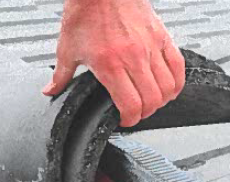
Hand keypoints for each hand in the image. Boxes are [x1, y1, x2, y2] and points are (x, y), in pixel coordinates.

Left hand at [41, 0, 185, 127]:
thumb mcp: (67, 48)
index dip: (131, 120)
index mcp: (110, 65)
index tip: (125, 121)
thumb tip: (50, 91)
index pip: (131, 105)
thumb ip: (61, 75)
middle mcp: (133, 58)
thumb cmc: (85, 13)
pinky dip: (177, 82)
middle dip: (145, 113)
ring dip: (161, 101)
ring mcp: (150, 47)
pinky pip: (178, 66)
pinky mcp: (162, 36)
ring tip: (153, 102)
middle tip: (137, 113)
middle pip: (152, 100)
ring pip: (168, 87)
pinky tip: (170, 87)